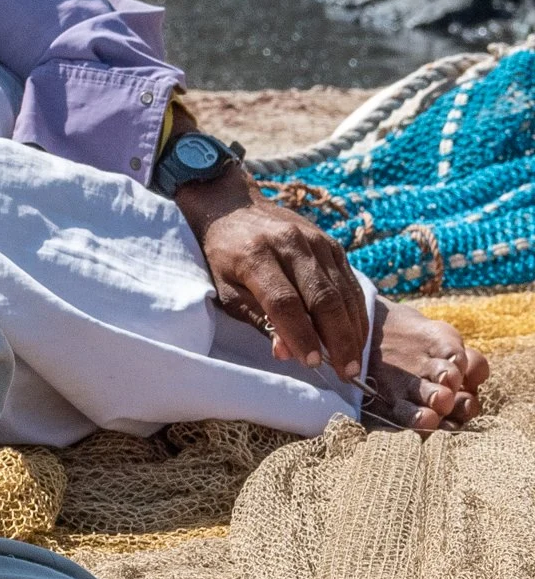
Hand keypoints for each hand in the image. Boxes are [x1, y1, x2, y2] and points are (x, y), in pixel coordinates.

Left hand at [176, 168, 369, 382]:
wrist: (232, 206)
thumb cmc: (222, 256)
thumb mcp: (224, 289)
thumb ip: (255, 318)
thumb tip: (286, 352)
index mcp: (257, 257)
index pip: (285, 302)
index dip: (300, 334)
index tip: (312, 362)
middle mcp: (292, 246)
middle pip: (323, 297)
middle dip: (337, 339)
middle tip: (345, 372)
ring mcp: (316, 241)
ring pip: (342, 290)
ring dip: (352, 329)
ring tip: (354, 361)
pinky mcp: (331, 243)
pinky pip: (348, 280)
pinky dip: (354, 310)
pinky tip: (356, 333)